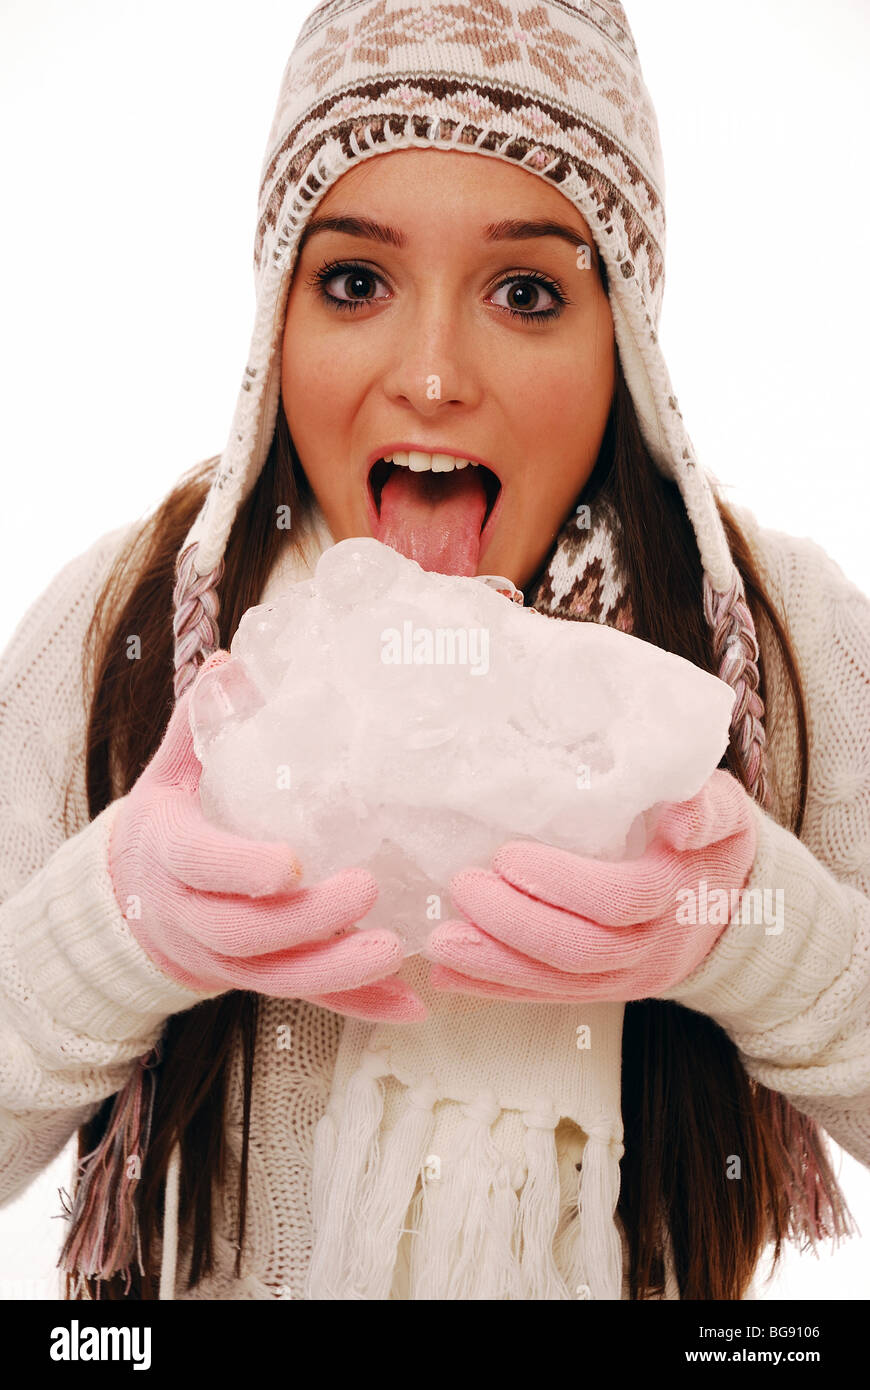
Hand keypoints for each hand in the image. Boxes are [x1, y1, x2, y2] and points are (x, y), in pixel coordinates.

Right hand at [108, 649, 425, 1022]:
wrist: (131, 903)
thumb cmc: (169, 826)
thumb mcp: (171, 775)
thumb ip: (200, 726)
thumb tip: (228, 666)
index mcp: (172, 856)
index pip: (202, 867)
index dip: (242, 870)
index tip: (289, 863)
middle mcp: (193, 917)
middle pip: (245, 932)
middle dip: (305, 919)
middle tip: (365, 888)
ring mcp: (225, 957)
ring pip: (277, 976)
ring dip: (337, 971)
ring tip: (393, 950)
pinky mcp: (257, 979)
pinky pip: (305, 999)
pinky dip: (357, 1004)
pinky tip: (409, 1005)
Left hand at [422, 770, 757, 1002]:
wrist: (741, 913)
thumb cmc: (715, 845)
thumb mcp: (727, 813)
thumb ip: (708, 808)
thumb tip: (681, 818)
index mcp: (679, 897)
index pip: (618, 900)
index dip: (562, 882)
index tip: (507, 855)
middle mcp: (652, 949)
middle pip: (579, 949)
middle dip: (514, 923)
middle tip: (462, 885)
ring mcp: (626, 979)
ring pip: (556, 983)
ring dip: (493, 965)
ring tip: (439, 939)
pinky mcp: (602, 992)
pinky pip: (546, 997)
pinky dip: (494, 989)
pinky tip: (445, 974)